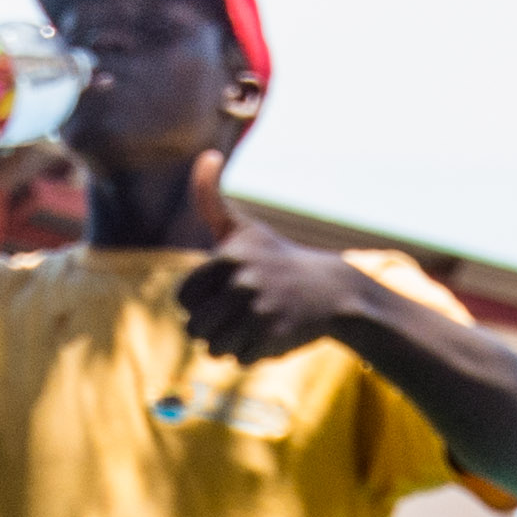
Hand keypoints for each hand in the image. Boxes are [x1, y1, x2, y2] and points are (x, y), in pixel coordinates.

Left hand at [170, 151, 380, 361]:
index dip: (200, 303)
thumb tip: (206, 156)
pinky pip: (239, 360)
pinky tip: (273, 334)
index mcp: (228, 255)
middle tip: (242, 314)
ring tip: (255, 325)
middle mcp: (241, 280)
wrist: (331, 292)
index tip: (224, 293)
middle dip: (213, 328)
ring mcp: (258, 309)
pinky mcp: (273, 335)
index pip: (184, 298)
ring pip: (214, 349)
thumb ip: (213, 200)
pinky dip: (253, 355)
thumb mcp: (245, 229)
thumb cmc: (278, 261)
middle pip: (195, 328)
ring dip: (231, 345)